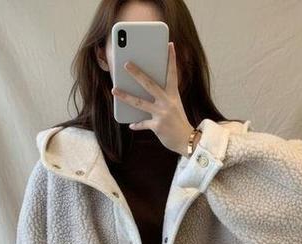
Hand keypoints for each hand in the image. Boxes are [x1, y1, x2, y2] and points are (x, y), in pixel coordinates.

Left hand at [111, 42, 196, 157]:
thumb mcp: (175, 105)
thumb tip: (147, 89)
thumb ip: (164, 96)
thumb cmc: (179, 121)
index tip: (169, 45)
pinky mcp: (157, 126)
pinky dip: (137, 124)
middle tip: (126, 64)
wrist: (187, 140)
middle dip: (137, 73)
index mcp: (173, 95)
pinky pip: (143, 123)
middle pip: (150, 84)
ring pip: (140, 103)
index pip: (172, 74)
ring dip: (126, 96)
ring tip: (115, 90)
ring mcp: (162, 114)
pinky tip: (131, 125)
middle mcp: (167, 102)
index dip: (171, 59)